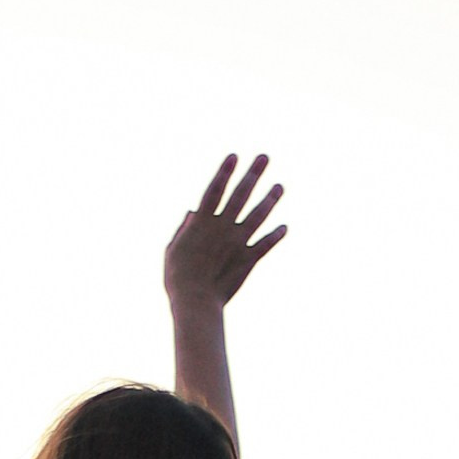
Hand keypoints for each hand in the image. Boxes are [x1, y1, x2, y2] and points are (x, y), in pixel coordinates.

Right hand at [165, 154, 286, 312]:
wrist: (196, 303)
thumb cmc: (178, 279)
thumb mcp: (173, 250)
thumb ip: (183, 229)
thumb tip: (193, 212)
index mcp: (201, 222)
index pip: (215, 190)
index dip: (224, 172)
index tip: (235, 156)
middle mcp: (222, 227)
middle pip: (241, 195)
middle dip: (253, 174)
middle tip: (265, 157)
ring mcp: (237, 243)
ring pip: (257, 216)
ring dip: (270, 199)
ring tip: (280, 186)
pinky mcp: (247, 260)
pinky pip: (265, 244)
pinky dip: (275, 236)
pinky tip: (284, 227)